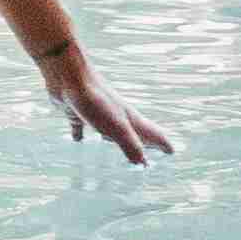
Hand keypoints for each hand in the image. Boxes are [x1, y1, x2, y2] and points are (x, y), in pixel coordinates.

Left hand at [39, 49, 175, 165]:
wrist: (68, 75)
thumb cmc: (96, 100)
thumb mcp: (117, 127)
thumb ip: (131, 146)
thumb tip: (143, 164)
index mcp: (130, 119)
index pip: (153, 132)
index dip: (163, 143)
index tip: (172, 152)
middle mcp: (116, 116)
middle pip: (134, 133)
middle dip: (142, 145)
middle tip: (147, 157)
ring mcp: (98, 114)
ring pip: (109, 132)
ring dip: (113, 143)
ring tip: (114, 155)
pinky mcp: (78, 113)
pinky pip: (81, 127)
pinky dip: (81, 135)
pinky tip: (77, 141)